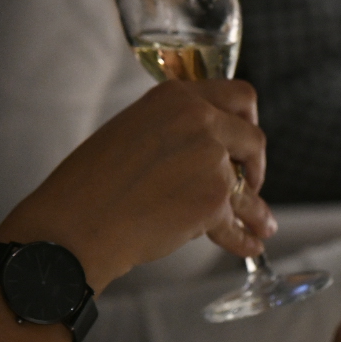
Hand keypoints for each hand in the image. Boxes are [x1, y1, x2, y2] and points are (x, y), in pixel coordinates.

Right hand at [0, 79, 274, 288]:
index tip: (244, 141)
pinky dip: (243, 239)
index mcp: (176, 97)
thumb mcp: (130, 131)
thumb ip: (172, 129)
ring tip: (265, 226)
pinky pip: (237, 223)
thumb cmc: (90, 184)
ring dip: (257, 210)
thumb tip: (205, 147)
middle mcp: (199, 120)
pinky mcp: (213, 200)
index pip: (238, 95)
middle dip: (256, 165)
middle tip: (252, 182)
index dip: (248, 121)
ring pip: (249, 188)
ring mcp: (210, 160)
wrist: (75, 225)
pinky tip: (249, 246)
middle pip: (254, 138)